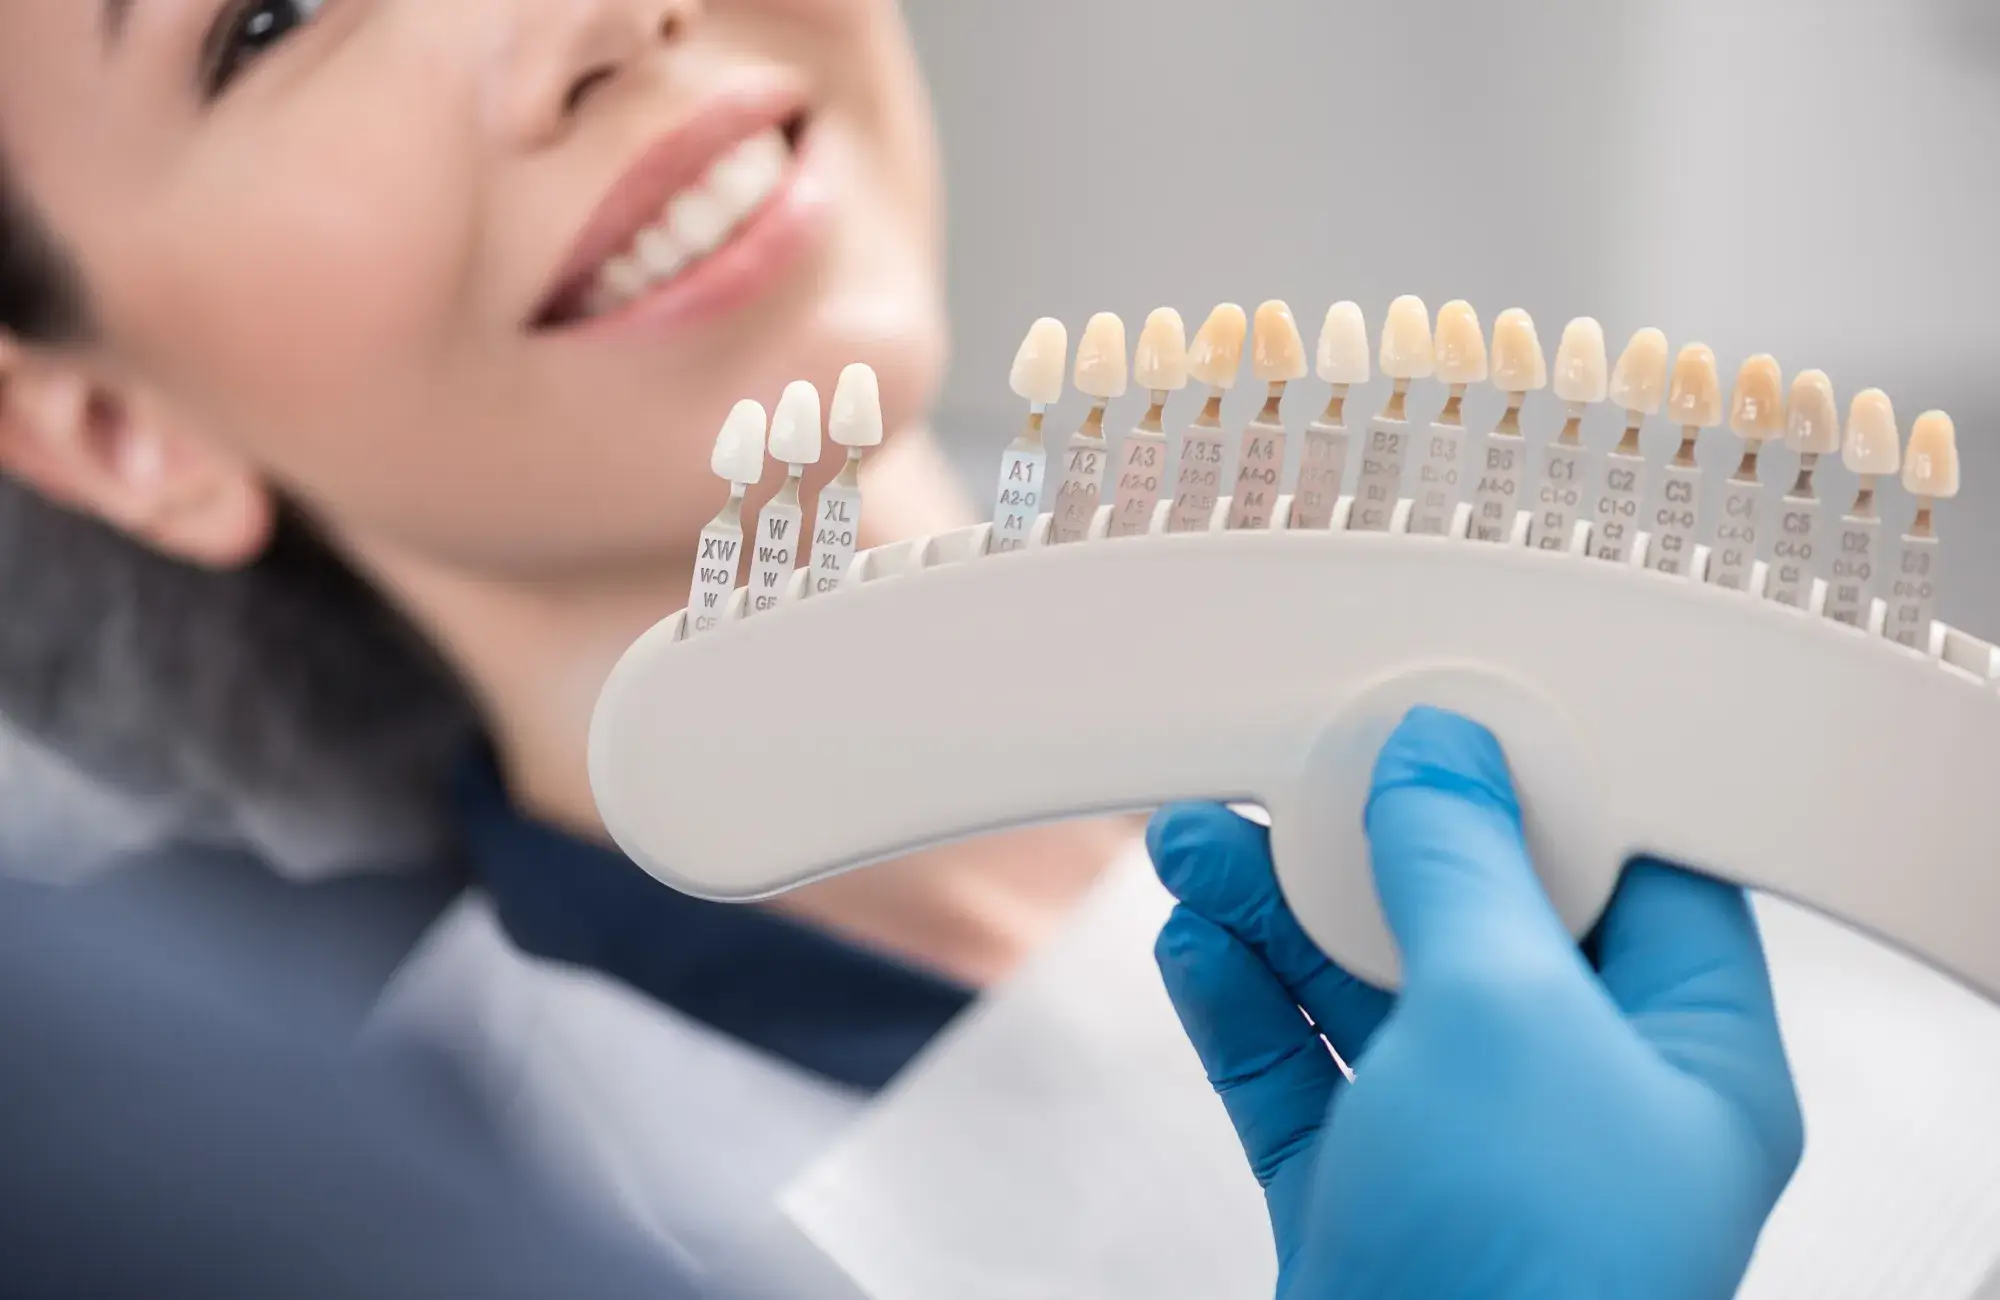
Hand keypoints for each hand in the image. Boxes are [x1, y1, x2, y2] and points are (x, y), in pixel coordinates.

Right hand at [1148, 707, 1804, 1299]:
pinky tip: (1193, 942)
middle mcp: (1578, 1105)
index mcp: (1684, 1059)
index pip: (1634, 878)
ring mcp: (1462, 1157)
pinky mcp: (1363, 1201)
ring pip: (1364, 994)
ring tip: (1191, 843)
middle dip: (1360, 847)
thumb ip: (1463, 867)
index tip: (1450, 716)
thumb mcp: (1505, 1016)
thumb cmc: (1524, 1273)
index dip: (1543, 788)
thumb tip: (1441, 753)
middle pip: (1468, 925)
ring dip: (1273, 913)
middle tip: (1280, 774)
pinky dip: (1241, 1004)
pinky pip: (1298, 1074)